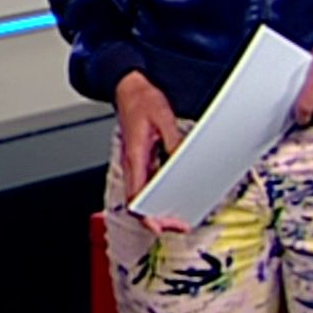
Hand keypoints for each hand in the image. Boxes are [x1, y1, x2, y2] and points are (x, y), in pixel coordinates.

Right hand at [114, 71, 191, 232]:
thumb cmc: (141, 100)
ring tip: (179, 215)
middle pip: (138, 203)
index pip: (135, 197)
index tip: (161, 225)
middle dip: (157, 219)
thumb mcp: (163, 116)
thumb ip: (173, 140)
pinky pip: (146, 185)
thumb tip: (183, 159)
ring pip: (142, 196)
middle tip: (179, 224)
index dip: (146, 216)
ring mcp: (134, 164)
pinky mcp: (140, 160)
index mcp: (134, 156)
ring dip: (158, 209)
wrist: (129, 87)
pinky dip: (159, 196)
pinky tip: (173, 196)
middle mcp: (132, 164)